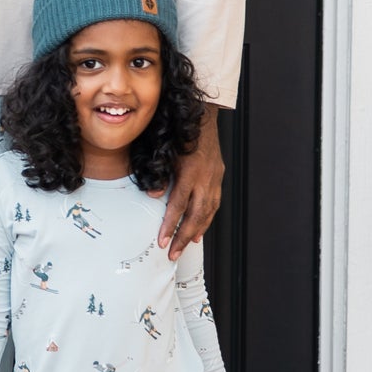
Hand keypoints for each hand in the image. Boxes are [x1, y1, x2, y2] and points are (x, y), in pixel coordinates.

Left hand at [160, 105, 223, 258]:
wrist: (204, 118)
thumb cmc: (182, 134)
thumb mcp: (167, 152)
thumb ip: (159, 175)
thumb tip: (152, 195)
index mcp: (190, 172)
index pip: (178, 205)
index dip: (170, 225)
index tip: (162, 240)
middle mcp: (205, 178)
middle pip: (195, 215)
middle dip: (183, 237)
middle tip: (172, 253)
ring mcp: (214, 179)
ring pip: (207, 212)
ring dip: (196, 231)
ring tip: (186, 246)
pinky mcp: (218, 178)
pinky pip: (214, 204)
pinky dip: (207, 219)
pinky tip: (200, 230)